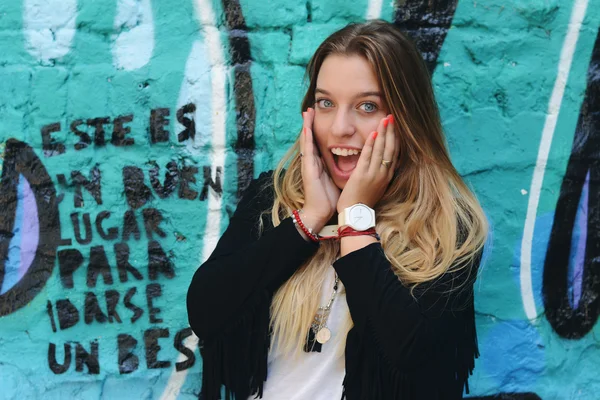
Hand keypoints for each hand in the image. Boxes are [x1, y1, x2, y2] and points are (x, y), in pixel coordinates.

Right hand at [299, 107, 339, 231]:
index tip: (321, 118)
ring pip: (307, 141)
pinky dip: (306, 139)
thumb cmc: (330, 199)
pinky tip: (306, 128)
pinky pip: (308, 151)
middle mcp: (314, 162)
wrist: (320, 212)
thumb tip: (352, 164)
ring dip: (306, 126)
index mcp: (321, 164)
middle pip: (312, 138)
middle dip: (310, 123)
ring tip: (306, 112)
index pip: (321, 143)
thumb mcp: (337, 180)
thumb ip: (341, 170)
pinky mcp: (308, 169)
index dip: (322, 130)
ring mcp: (309, 165)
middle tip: (310, 108)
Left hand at [337, 114, 398, 212]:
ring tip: (385, 119)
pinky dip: (371, 144)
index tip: (396, 126)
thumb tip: (384, 164)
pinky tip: (373, 133)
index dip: (396, 138)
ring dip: (383, 133)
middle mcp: (383, 174)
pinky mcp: (362, 175)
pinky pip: (368, 156)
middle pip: (391, 148)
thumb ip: (380, 174)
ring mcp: (374, 174)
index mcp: (387, 176)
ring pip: (381, 150)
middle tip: (393, 117)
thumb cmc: (363, 201)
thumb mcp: (377, 187)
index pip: (395, 153)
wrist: (355, 214)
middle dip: (392, 131)